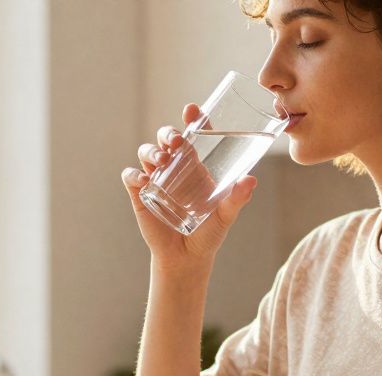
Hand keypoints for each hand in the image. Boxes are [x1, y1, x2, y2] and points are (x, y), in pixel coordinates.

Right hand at [121, 103, 259, 275]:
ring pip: (146, 152)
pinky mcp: (140, 194)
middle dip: (167, 133)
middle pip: (165, 138)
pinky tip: (143, 180)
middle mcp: (175, 168)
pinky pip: (131, 176)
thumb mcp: (225, 216)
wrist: (187, 257)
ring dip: (151, 151)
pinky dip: (134, 174)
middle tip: (174, 142)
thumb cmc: (208, 233)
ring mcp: (156, 179)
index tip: (192, 110)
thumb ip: (237, 198)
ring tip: (162, 161)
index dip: (192, 120)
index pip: (192, 135)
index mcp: (196, 165)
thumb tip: (251, 180)